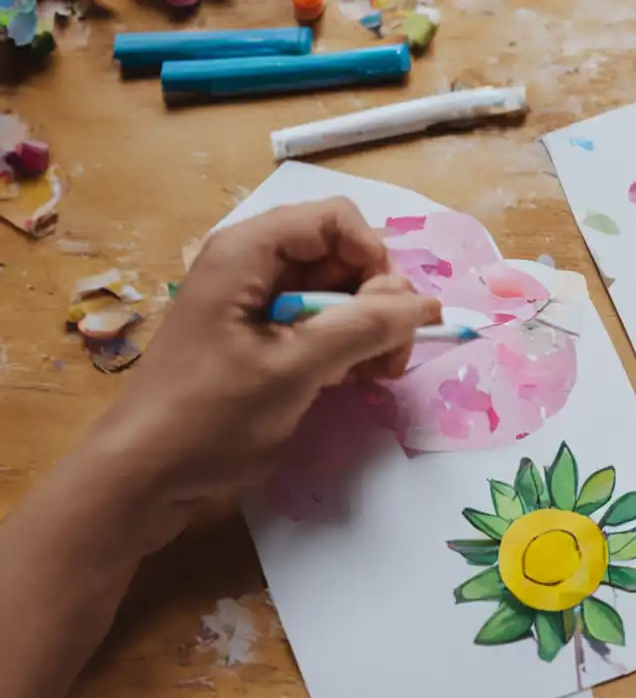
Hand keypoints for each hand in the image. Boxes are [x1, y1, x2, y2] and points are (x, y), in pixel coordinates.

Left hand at [84, 198, 439, 552]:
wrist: (144, 476)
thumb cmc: (210, 416)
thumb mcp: (294, 369)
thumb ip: (363, 328)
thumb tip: (429, 305)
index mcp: (249, 252)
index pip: (337, 221)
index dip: (374, 258)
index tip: (388, 314)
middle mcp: (255, 266)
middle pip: (344, 256)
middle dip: (378, 301)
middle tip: (389, 358)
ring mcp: (257, 304)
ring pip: (340, 293)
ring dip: (369, 330)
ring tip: (375, 376)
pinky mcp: (262, 338)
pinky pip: (322, 324)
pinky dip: (347, 347)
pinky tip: (351, 381)